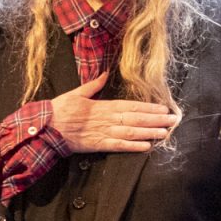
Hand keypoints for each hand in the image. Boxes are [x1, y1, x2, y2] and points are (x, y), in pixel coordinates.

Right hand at [50, 73, 178, 152]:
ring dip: (150, 132)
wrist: (47, 127)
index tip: (163, 108)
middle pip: (136, 118)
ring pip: (131, 132)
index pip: (131, 105)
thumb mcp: (77, 92)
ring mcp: (103, 132)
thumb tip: (105, 73)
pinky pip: (119, 146)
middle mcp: (107, 118)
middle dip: (156, 120)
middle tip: (173, 120)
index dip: (149, 107)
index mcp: (103, 105)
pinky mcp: (98, 145)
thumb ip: (94, 84)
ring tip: (165, 133)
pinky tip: (146, 147)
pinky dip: (133, 146)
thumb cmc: (61, 109)